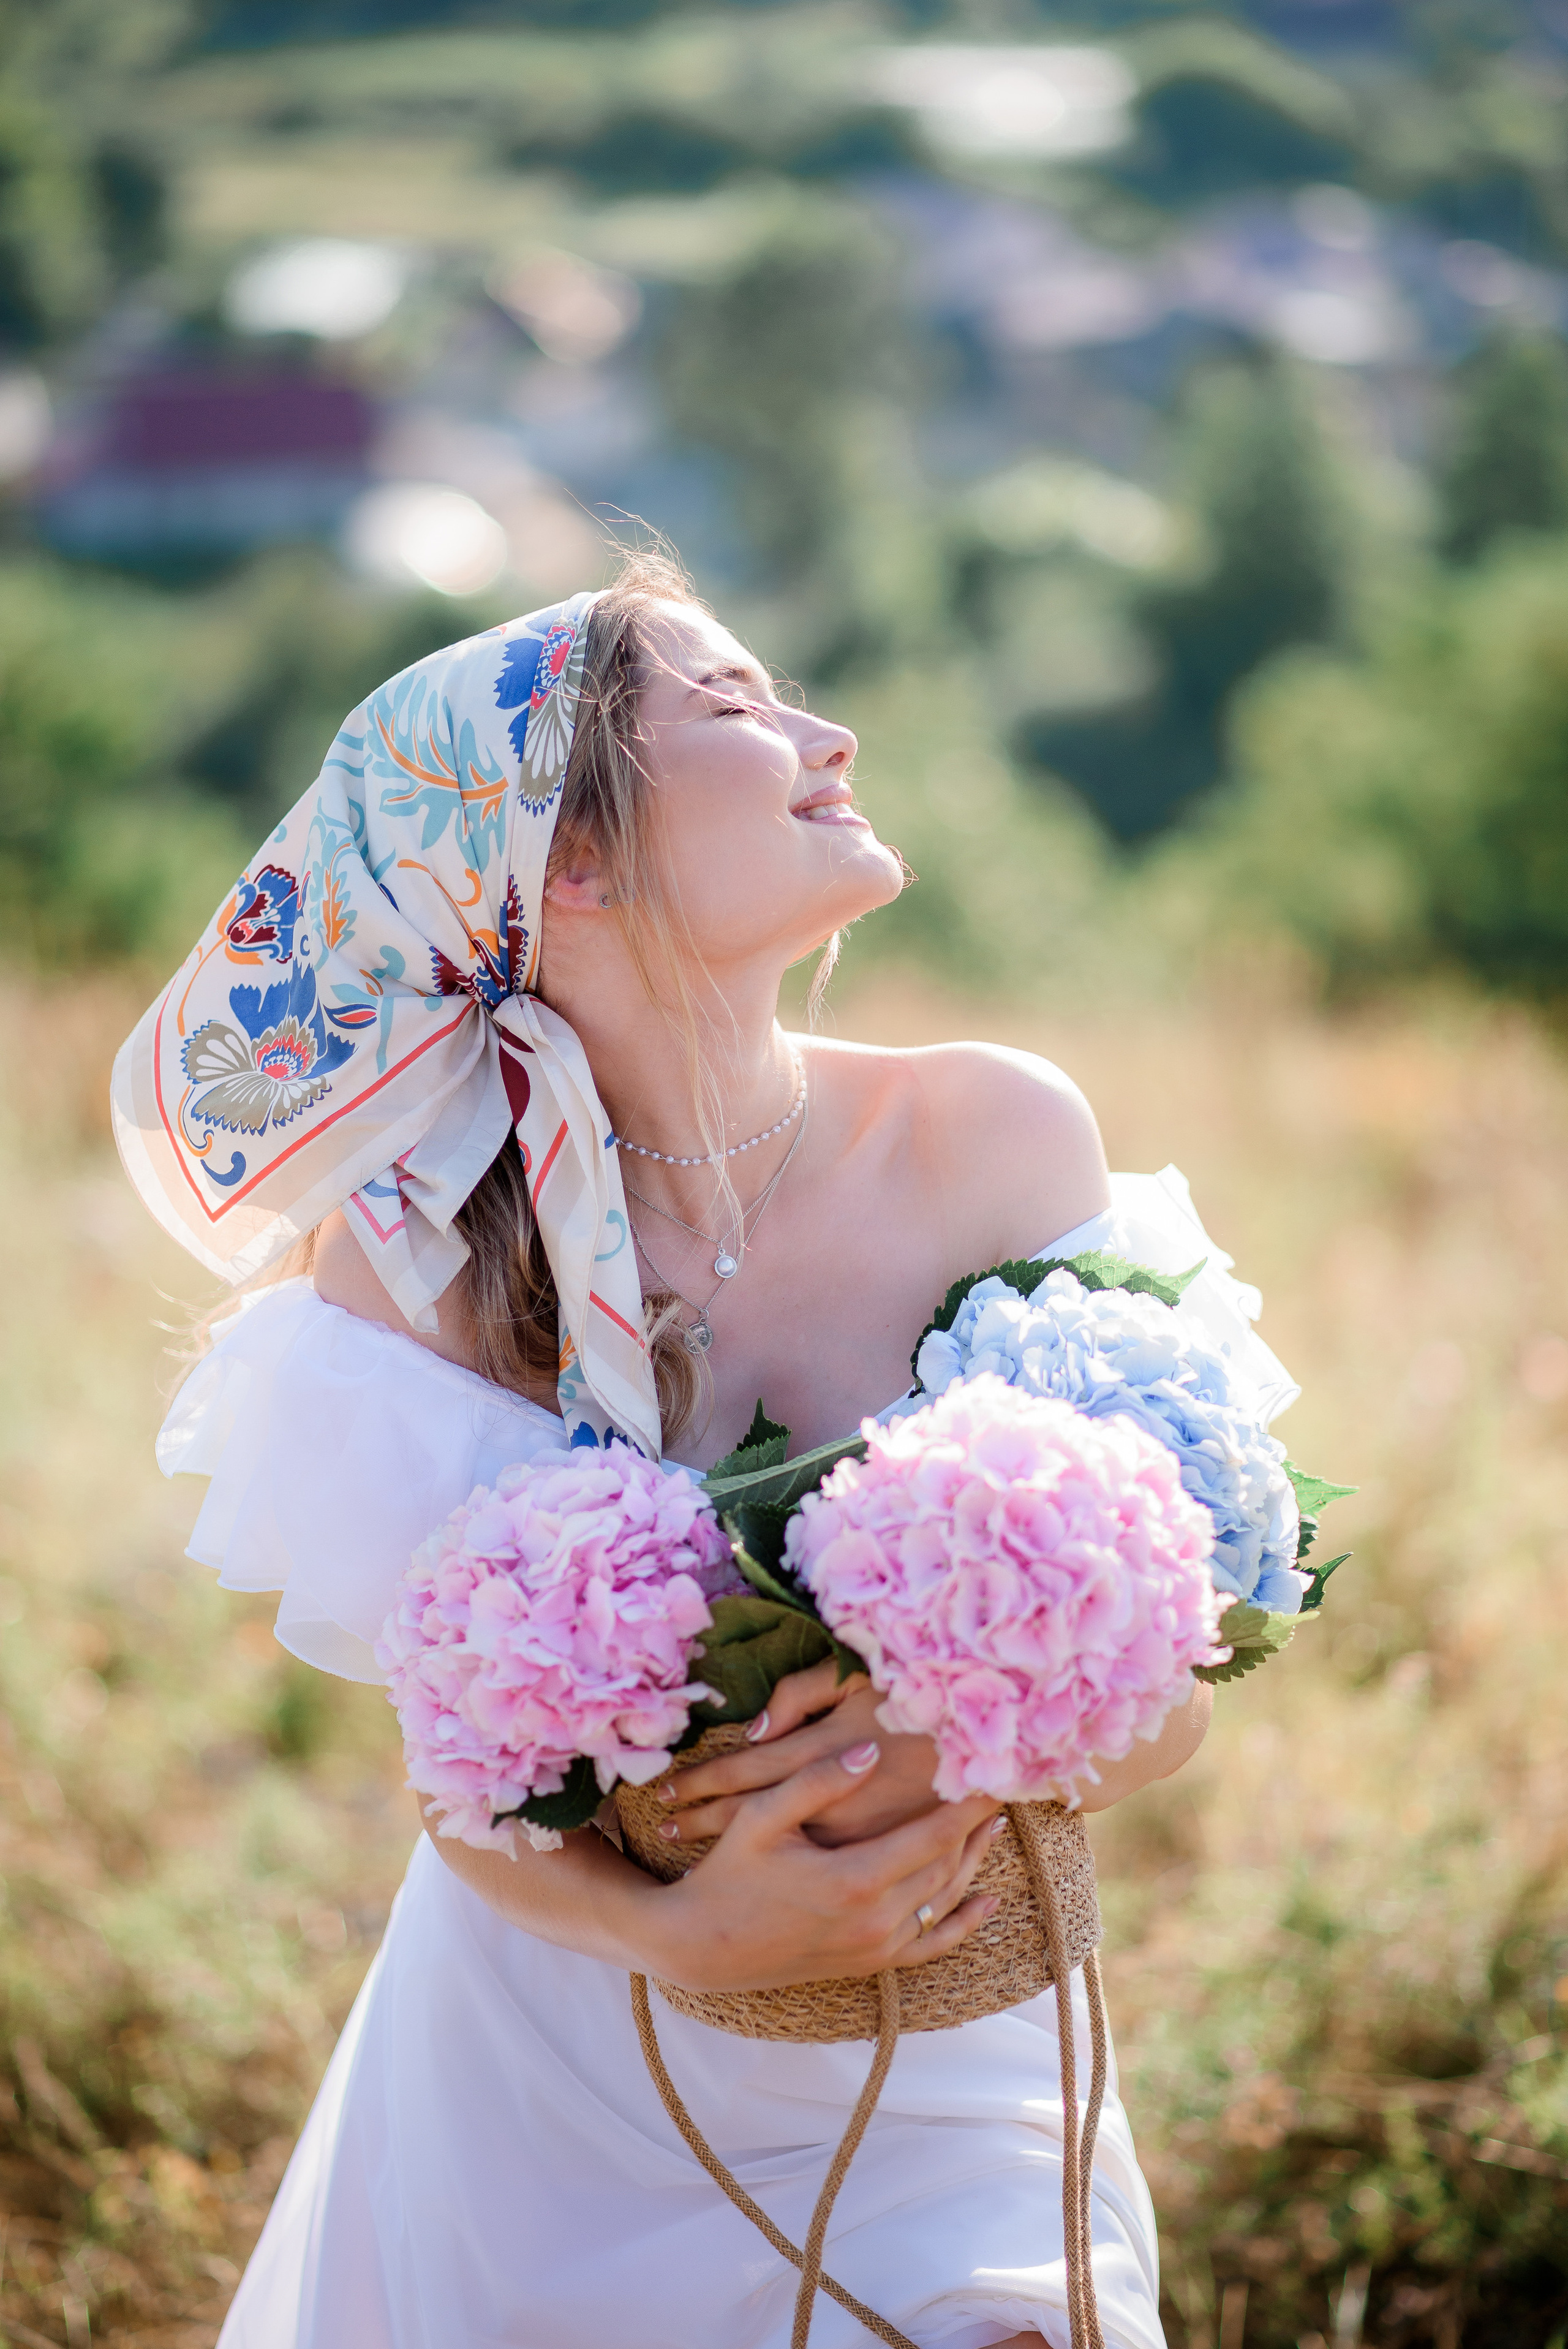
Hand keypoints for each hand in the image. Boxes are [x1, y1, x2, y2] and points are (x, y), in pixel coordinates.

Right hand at [645, 1741, 1004, 1991]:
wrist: (704, 1946)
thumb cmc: (730, 1873)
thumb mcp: (761, 1817)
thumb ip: (817, 1782)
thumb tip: (870, 1750)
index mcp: (854, 1879)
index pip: (933, 1833)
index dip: (968, 1801)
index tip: (993, 1768)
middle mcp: (876, 1919)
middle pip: (947, 1863)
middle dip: (975, 1822)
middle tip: (998, 1782)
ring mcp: (876, 1946)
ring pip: (945, 1899)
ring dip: (974, 1860)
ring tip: (994, 1821)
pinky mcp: (871, 1963)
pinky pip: (932, 1944)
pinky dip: (964, 1922)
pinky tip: (987, 1901)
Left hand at [657, 1661, 956, 1847]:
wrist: (983, 1724)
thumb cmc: (913, 1688)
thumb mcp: (851, 1676)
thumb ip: (798, 1698)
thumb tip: (755, 1733)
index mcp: (823, 1756)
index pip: (743, 1772)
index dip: (700, 1782)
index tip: (663, 1792)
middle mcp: (835, 1808)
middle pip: (753, 1817)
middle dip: (705, 1823)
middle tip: (666, 1829)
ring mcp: (864, 1841)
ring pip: (783, 1850)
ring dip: (736, 1851)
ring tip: (697, 1853)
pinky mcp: (891, 1860)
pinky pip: (822, 1868)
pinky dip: (788, 1869)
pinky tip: (774, 1879)